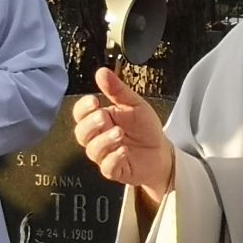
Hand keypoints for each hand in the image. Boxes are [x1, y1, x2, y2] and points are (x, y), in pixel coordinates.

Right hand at [73, 68, 174, 208]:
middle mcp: (98, 138)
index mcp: (100, 119)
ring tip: (119, 133)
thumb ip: (117, 90)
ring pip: (92, 150)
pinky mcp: (114, 170)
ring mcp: (105, 155)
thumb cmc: (145, 129)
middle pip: (81, 133)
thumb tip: (101, 72)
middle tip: (104, 117)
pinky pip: (107, 167)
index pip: (80, 114)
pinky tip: (124, 150)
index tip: (94, 101)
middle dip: (91, 124)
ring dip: (104, 140)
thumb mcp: (135, 104)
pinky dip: (113, 158)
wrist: (161, 152)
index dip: (83, 108)